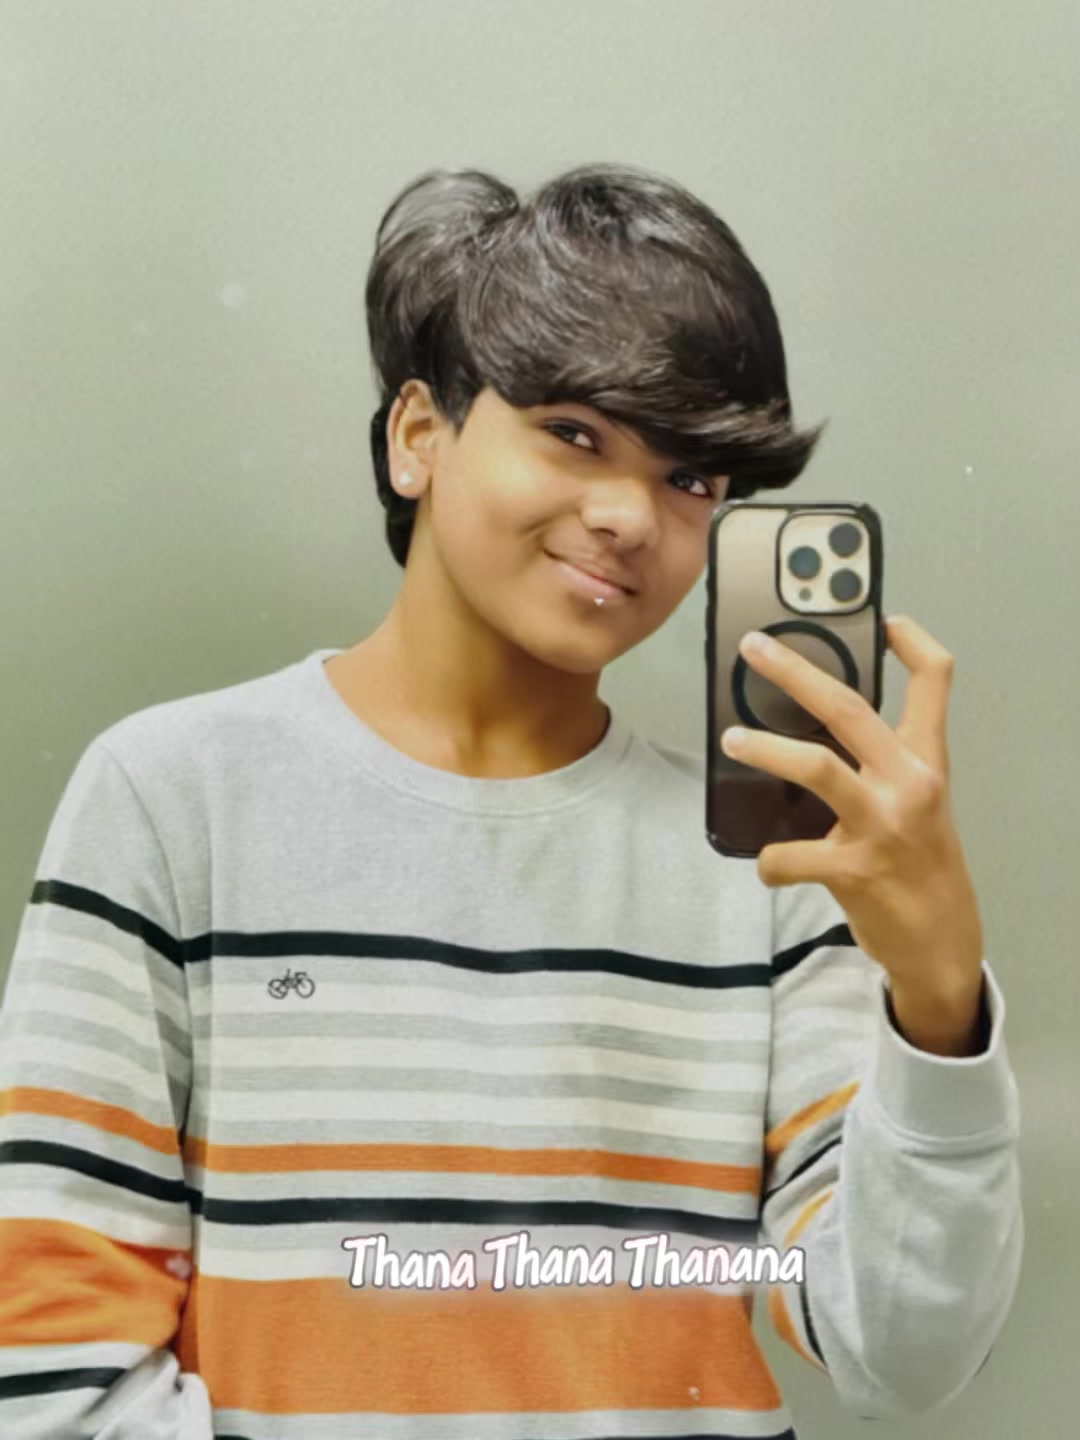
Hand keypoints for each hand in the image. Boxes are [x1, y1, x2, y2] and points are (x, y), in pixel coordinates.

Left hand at [722, 617, 985, 1053]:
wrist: (942, 945)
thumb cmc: (919, 866)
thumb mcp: (916, 804)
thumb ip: (880, 765)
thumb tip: (813, 730)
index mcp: (925, 763)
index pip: (934, 685)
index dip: (914, 644)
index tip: (887, 619)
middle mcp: (908, 784)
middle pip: (849, 709)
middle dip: (795, 672)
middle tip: (753, 649)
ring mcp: (881, 825)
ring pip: (816, 766)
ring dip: (766, 749)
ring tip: (732, 739)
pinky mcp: (854, 869)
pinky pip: (789, 855)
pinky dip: (770, 860)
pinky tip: (769, 865)